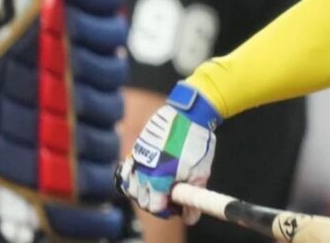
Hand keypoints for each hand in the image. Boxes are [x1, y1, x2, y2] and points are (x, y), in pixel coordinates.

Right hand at [116, 85, 220, 223]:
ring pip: (132, 187)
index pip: (156, 208)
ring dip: (144, 191)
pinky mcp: (136, 149)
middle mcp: (144, 171)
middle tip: (170, 197)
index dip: (167, 210)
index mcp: (160, 179)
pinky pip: (129, 171)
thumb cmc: (196, 142)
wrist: (188, 113)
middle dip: (156, 202)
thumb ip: (192, 197)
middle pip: (142, 200)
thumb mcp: (200, 173)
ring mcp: (138, 159)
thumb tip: (190, 217)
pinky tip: (147, 177)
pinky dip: (135, 178)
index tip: (176, 205)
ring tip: (159, 187)